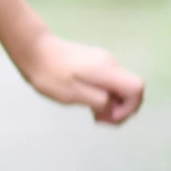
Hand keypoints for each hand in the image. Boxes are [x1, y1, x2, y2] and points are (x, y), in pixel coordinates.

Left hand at [20, 31, 144, 125]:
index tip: (109, 118)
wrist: (34, 51)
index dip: (129, 107)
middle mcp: (110, 64)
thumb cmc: (50, 75)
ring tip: (93, 115)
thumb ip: (98, 101)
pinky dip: (105, 96)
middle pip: (130, 89)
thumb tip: (113, 109)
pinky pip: (110, 83)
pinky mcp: (95, 63)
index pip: (136, 88)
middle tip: (99, 120)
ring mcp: (104, 62)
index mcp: (106, 71)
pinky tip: (90, 104)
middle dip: (121, 109)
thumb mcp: (72, 94)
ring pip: (120, 87)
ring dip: (112, 104)